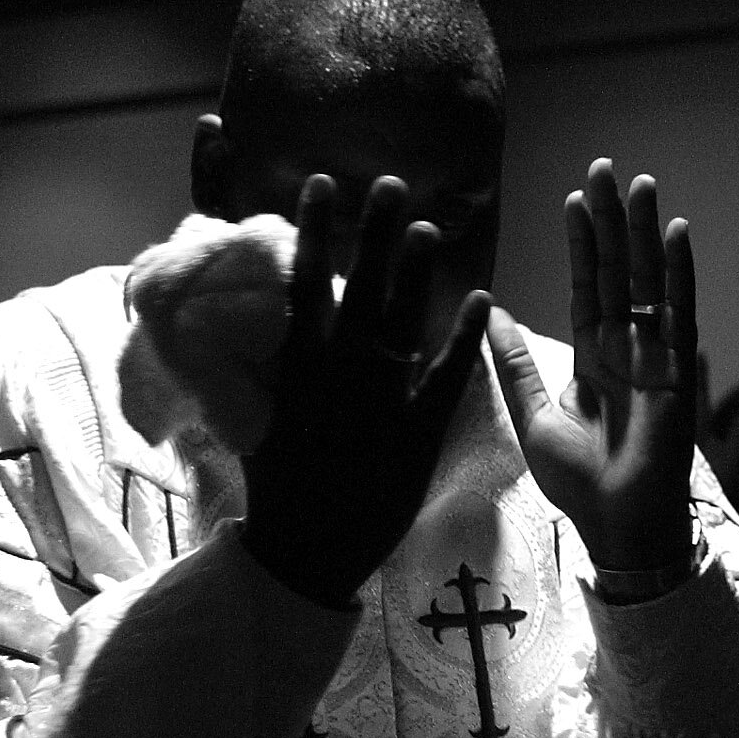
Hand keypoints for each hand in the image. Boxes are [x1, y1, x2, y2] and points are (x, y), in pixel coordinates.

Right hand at [241, 174, 490, 605]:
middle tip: (389, 184)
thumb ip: (265, 363)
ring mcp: (378, 403)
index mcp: (296, 368)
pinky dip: (463, 339)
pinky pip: (445, 377)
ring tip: (428, 225)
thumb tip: (266, 314)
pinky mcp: (416, 434)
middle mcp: (337, 376)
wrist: (307, 553)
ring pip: (399, 323)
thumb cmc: (282, 484)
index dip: (315, 233)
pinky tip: (481, 300)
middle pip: (358, 290)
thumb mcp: (258, 416)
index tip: (324, 184)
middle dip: (373, 236)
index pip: (303, 285)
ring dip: (413, 274)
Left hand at [490, 159, 695, 570]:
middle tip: (607, 168)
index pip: (586, 285)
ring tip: (640, 183)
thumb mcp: (532, 416)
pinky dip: (679, 271)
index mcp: (592, 357)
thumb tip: (491, 315)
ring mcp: (655, 355)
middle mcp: (626, 347)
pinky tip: (677, 232)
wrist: (617, 525)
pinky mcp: (678, 370)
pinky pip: (679, 311)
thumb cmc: (579, 483)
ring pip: (647, 280)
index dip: (582, 243)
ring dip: (644, 232)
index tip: (577, 198)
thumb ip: (516, 364)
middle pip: (617, 270)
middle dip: (612, 221)